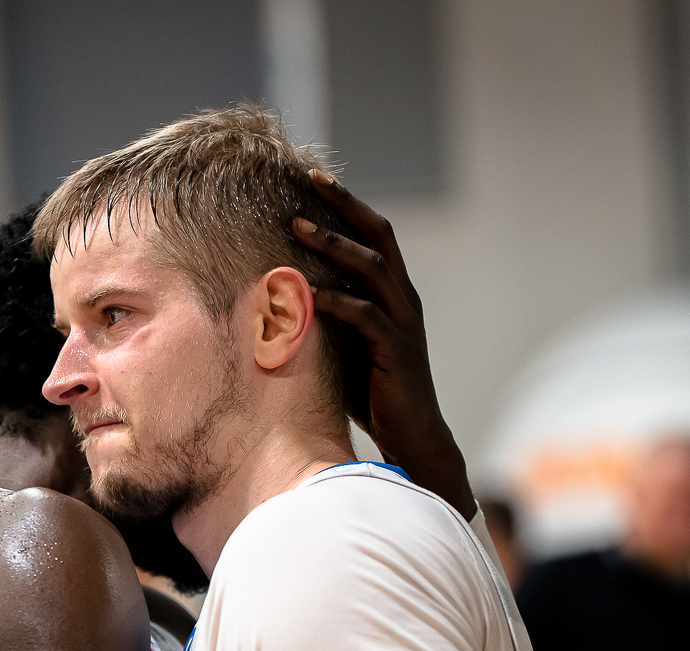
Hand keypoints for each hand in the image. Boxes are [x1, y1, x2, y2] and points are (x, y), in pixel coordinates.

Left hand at [293, 171, 475, 518]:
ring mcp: (403, 321)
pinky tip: (306, 292)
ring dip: (333, 245)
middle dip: (345, 205)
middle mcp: (404, 298)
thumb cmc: (373, 392)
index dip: (348, 204)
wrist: (411, 435)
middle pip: (378, 235)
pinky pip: (364, 315)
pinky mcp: (396, 349)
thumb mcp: (345, 343)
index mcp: (394, 292)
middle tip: (310, 179)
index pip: (374, 235)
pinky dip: (334, 300)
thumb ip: (326, 316)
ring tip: (298, 226)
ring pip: (371, 268)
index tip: (315, 177)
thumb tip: (278, 295)